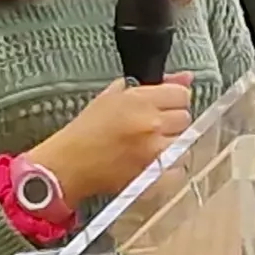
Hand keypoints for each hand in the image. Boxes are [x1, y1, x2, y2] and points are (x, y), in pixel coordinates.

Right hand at [31, 75, 195, 208]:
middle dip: (172, 122)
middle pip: (185, 119)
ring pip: (185, 144)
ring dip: (172, 145)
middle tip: (152, 128)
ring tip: (151, 148)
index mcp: (140, 100)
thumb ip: (154, 85)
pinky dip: (170, 169)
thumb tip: (186, 77)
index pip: (182, 94)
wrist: (68, 165)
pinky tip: (153, 165)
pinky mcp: (153, 177)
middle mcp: (151, 124)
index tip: (163, 107)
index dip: (173, 101)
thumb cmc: (86, 130)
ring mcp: (154, 153)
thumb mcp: (113, 97)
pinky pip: (179, 170)